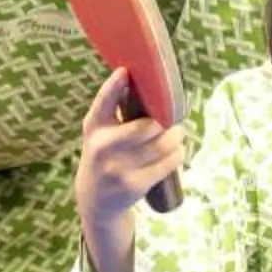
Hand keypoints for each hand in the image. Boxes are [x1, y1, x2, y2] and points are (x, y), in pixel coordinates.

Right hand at [76, 68, 186, 271]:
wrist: (96, 199)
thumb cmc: (105, 154)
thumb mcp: (100, 131)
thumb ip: (116, 109)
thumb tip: (148, 81)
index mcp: (94, 127)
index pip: (103, 103)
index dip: (114, 86)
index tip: (125, 71)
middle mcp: (102, 147)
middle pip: (147, 127)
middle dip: (166, 121)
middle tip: (173, 118)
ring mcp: (117, 168)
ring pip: (162, 145)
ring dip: (176, 137)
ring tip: (178, 134)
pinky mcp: (134, 185)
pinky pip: (167, 163)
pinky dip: (178, 154)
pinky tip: (177, 151)